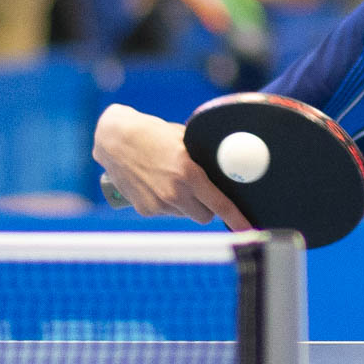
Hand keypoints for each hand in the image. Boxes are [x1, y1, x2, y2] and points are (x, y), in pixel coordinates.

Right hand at [91, 104, 250, 230]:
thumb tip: (225, 169)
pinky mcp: (145, 209)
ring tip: (171, 180)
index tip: (249, 230)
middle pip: (205, 216)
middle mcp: (174, 192)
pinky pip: (167, 212)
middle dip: (207, 207)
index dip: (237, 219)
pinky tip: (157, 184)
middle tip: (200, 190)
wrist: (114, 139)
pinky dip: (167, 203)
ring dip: (186, 204)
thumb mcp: (183, 140)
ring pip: (185, 214)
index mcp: (188, 173)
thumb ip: (202, 159)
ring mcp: (158, 204)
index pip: (219, 204)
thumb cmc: (152, 134)